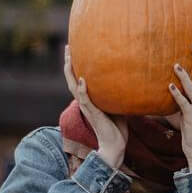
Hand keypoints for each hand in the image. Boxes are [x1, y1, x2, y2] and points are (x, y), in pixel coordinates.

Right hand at [64, 45, 127, 169]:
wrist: (115, 145)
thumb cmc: (117, 127)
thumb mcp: (117, 106)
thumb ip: (116, 94)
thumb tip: (125, 80)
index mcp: (89, 100)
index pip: (78, 79)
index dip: (75, 65)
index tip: (74, 49)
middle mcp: (85, 102)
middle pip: (71, 79)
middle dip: (68, 63)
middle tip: (67, 47)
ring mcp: (88, 108)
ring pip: (74, 87)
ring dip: (70, 73)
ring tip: (68, 59)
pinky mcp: (93, 114)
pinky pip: (85, 100)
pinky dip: (83, 90)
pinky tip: (82, 80)